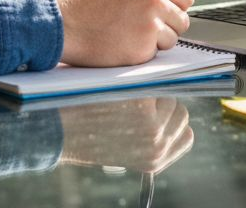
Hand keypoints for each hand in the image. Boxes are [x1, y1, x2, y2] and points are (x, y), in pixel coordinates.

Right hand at [53, 0, 194, 66]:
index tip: (167, 15)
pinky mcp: (143, 48)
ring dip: (155, 43)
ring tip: (129, 36)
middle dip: (167, 28)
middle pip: (182, 21)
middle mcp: (155, 1)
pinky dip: (141, 54)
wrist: (63, 22)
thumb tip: (167, 5)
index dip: (176, 8)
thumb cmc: (86, 5)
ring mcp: (150, 25)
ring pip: (171, 40)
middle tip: (144, 30)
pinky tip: (121, 45)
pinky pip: (154, 55)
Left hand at [59, 97, 193, 173]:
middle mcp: (157, 147)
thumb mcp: (127, 149)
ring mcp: (152, 127)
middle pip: (181, 113)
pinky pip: (153, 84)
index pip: (186, 137)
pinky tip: (120, 92)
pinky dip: (139, 83)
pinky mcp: (142, 106)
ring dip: (153, 93)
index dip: (173, 124)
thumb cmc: (89, 135)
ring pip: (169, 96)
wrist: (60, 131)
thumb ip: (150, 140)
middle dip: (162, 105)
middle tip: (135, 107)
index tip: (158, 117)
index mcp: (156, 161)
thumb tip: (169, 115)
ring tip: (126, 101)